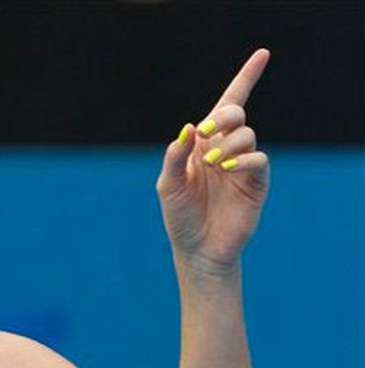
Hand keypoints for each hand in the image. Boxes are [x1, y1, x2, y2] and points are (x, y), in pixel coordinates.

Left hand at [156, 49, 270, 272]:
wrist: (197, 249)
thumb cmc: (179, 216)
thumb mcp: (167, 184)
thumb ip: (175, 155)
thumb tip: (189, 127)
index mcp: (202, 144)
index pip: (226, 105)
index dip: (246, 79)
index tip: (263, 55)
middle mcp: (224, 149)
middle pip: (235, 113)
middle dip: (223, 116)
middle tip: (206, 133)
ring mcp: (242, 165)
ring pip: (247, 135)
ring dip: (229, 143)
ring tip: (212, 164)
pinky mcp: (255, 183)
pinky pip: (259, 160)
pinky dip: (244, 159)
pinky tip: (227, 169)